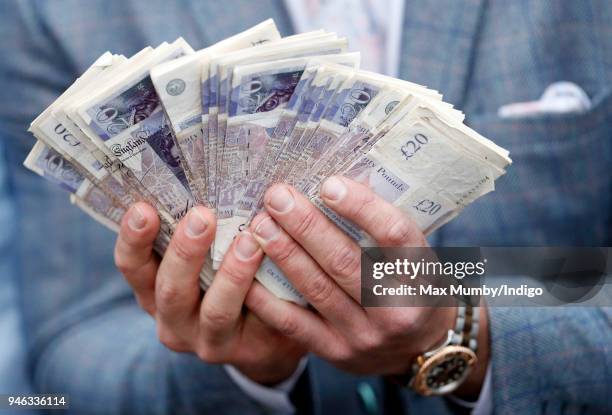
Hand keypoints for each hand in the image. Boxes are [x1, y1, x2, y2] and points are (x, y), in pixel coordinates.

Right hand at [114, 203, 304, 384]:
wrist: (266, 334)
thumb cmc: (230, 279)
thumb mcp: (206, 259)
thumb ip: (202, 231)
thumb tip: (206, 174)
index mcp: (154, 290)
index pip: (132, 266)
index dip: (133, 238)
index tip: (142, 207)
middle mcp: (171, 319)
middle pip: (169, 289)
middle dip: (184, 251)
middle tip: (202, 216)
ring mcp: (204, 340)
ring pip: (214, 311)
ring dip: (231, 274)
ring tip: (249, 241)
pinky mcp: (238, 350)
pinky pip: (255, 322)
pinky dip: (263, 294)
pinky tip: (274, 266)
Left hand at [245, 177, 488, 396]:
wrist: (421, 351)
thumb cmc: (416, 290)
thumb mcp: (418, 259)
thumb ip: (384, 230)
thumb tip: (337, 185)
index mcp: (423, 277)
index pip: (395, 235)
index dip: (362, 208)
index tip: (329, 183)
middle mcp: (396, 310)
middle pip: (345, 261)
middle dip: (306, 226)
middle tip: (277, 197)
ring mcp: (364, 336)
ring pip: (316, 289)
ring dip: (284, 253)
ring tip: (260, 225)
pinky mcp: (336, 352)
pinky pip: (294, 323)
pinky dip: (268, 296)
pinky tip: (250, 271)